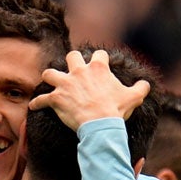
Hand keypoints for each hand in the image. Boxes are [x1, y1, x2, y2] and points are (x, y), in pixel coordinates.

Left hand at [31, 49, 149, 130]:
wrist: (100, 124)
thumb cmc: (115, 110)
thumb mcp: (133, 98)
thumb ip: (140, 88)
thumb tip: (146, 84)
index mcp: (98, 68)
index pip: (98, 55)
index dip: (99, 60)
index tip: (99, 65)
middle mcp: (79, 72)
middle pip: (71, 56)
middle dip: (71, 63)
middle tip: (73, 72)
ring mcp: (66, 84)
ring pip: (50, 73)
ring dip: (50, 77)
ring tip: (51, 83)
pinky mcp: (56, 98)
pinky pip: (41, 100)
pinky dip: (37, 103)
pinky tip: (34, 106)